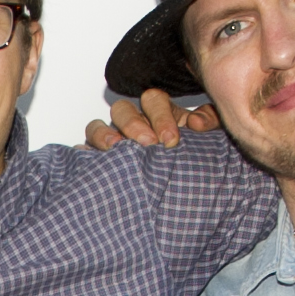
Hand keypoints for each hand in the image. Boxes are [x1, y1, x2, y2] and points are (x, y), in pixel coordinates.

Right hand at [86, 89, 215, 150]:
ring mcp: (114, 143)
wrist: (186, 196)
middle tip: (148, 144)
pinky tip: (92, 162)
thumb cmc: (195, 162)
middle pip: (123, 109)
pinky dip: (84, 154)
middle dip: (133, 124)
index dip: (161, 115)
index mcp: (160, 114)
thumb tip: (196, 122)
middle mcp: (133, 125)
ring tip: (115, 148)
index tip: (171, 140)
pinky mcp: (100, 163)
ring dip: (103, 135)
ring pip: (97, 127)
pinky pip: (84, 153)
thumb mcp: (210, 140)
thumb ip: (210, 122)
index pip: (153, 100)